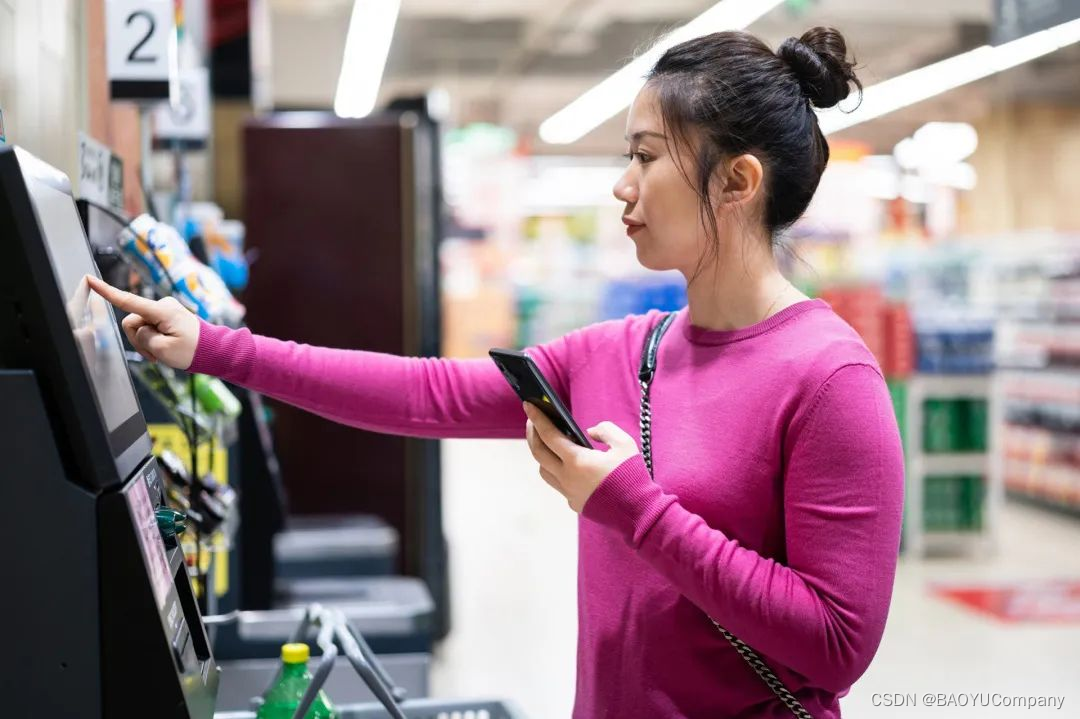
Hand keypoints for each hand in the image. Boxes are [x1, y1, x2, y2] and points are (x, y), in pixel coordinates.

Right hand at [85, 275, 199, 369]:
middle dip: (138, 340)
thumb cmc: (192, 351)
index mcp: (162, 311)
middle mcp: (162, 306)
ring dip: (146, 343)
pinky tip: (165, 348)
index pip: (128, 300)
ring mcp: (164, 310)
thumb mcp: (163, 350)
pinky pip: (149, 328)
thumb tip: (141, 330)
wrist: (213, 351)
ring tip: (163, 353)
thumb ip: (144, 338)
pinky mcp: (166, 316)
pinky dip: (152, 341)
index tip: (90, 278)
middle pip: (132, 322)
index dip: (106, 291)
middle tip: (155, 355)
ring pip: (139, 328)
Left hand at [523, 402, 639, 512]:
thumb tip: (589, 432)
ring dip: (541, 454)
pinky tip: (564, 462)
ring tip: (546, 442)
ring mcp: (569, 492)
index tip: (528, 404)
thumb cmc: (631, 476)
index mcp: (577, 461)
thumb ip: (606, 430)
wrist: (637, 512)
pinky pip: (558, 483)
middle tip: (532, 420)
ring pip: (544, 471)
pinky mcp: (575, 503)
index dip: (537, 418)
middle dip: (532, 434)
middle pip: (538, 453)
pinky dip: (556, 470)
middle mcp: (567, 478)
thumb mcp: (624, 444)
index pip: (548, 435)